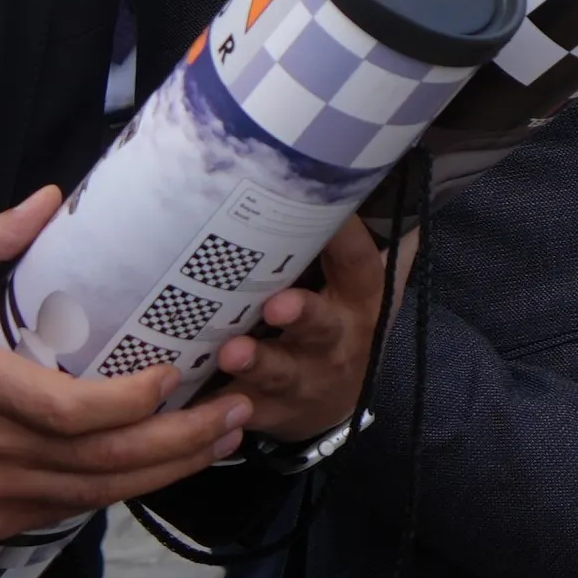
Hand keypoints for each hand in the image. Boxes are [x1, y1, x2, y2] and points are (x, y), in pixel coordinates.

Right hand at [0, 188, 250, 545]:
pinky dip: (115, 495)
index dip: (141, 400)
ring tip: (224, 441)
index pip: (82, 413)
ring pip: (99, 497)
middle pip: (110, 462)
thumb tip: (48, 197)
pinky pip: (66, 516)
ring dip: (168, 472)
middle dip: (186, 440)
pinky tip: (155, 472)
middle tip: (242, 409)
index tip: (181, 373)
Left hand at [208, 217, 382, 441]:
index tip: (325, 209)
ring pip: (280, 371)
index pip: (358, 263)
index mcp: (361, 299)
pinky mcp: (271, 410)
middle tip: (277, 304)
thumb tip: (384, 167)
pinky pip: (242, 408)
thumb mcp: (368, 287)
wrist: (336, 404)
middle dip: (302, 315)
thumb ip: (372, 237)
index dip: (345, 238)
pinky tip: (193, 399)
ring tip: (231, 353)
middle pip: (322, 326)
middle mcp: (338, 339)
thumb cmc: (343, 325)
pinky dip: (219, 405)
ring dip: (256, 362)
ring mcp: (304, 379)